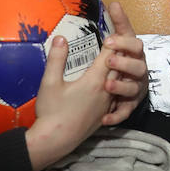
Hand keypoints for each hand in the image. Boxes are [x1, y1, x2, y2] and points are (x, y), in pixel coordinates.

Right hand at [25, 35, 113, 169]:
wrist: (56, 140)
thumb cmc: (52, 111)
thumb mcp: (49, 83)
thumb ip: (57, 59)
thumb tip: (61, 38)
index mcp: (94, 80)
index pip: (109, 56)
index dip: (111, 42)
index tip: (112, 30)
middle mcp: (106, 91)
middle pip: (118, 67)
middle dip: (118, 53)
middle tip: (119, 41)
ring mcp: (107, 104)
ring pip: (120, 81)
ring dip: (120, 69)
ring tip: (118, 59)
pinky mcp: (105, 114)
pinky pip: (117, 95)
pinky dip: (117, 85)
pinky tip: (112, 84)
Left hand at [98, 1, 146, 126]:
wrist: (118, 89)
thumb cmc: (118, 62)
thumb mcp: (116, 43)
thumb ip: (118, 25)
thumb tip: (114, 2)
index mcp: (133, 54)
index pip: (134, 43)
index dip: (123, 42)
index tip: (108, 40)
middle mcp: (138, 70)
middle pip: (138, 65)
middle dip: (124, 62)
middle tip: (108, 60)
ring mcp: (136, 88)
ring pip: (133, 88)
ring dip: (121, 86)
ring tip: (107, 85)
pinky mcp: (130, 105)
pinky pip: (126, 111)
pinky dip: (117, 115)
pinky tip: (105, 118)